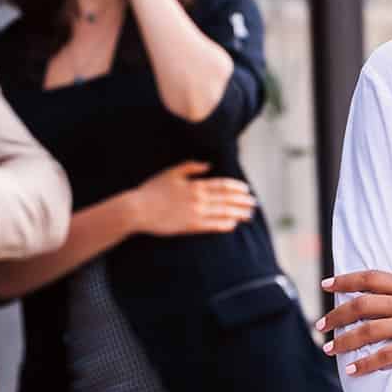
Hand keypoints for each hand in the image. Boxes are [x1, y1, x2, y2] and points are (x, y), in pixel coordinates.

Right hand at [129, 160, 255, 235]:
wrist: (138, 209)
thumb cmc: (152, 189)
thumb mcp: (171, 172)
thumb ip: (190, 167)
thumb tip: (208, 165)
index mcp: (195, 184)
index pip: (222, 185)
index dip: (237, 188)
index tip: (247, 190)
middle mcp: (198, 198)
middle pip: (227, 199)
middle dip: (243, 201)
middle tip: (254, 203)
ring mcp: (195, 213)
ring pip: (223, 212)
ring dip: (238, 213)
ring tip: (248, 215)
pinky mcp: (190, 226)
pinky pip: (212, 226)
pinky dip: (224, 224)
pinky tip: (233, 224)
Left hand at [316, 270, 391, 373]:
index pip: (371, 277)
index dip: (346, 279)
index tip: (327, 283)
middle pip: (362, 303)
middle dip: (337, 314)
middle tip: (321, 325)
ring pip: (368, 329)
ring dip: (344, 340)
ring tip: (329, 349)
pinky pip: (386, 354)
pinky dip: (366, 363)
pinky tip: (353, 370)